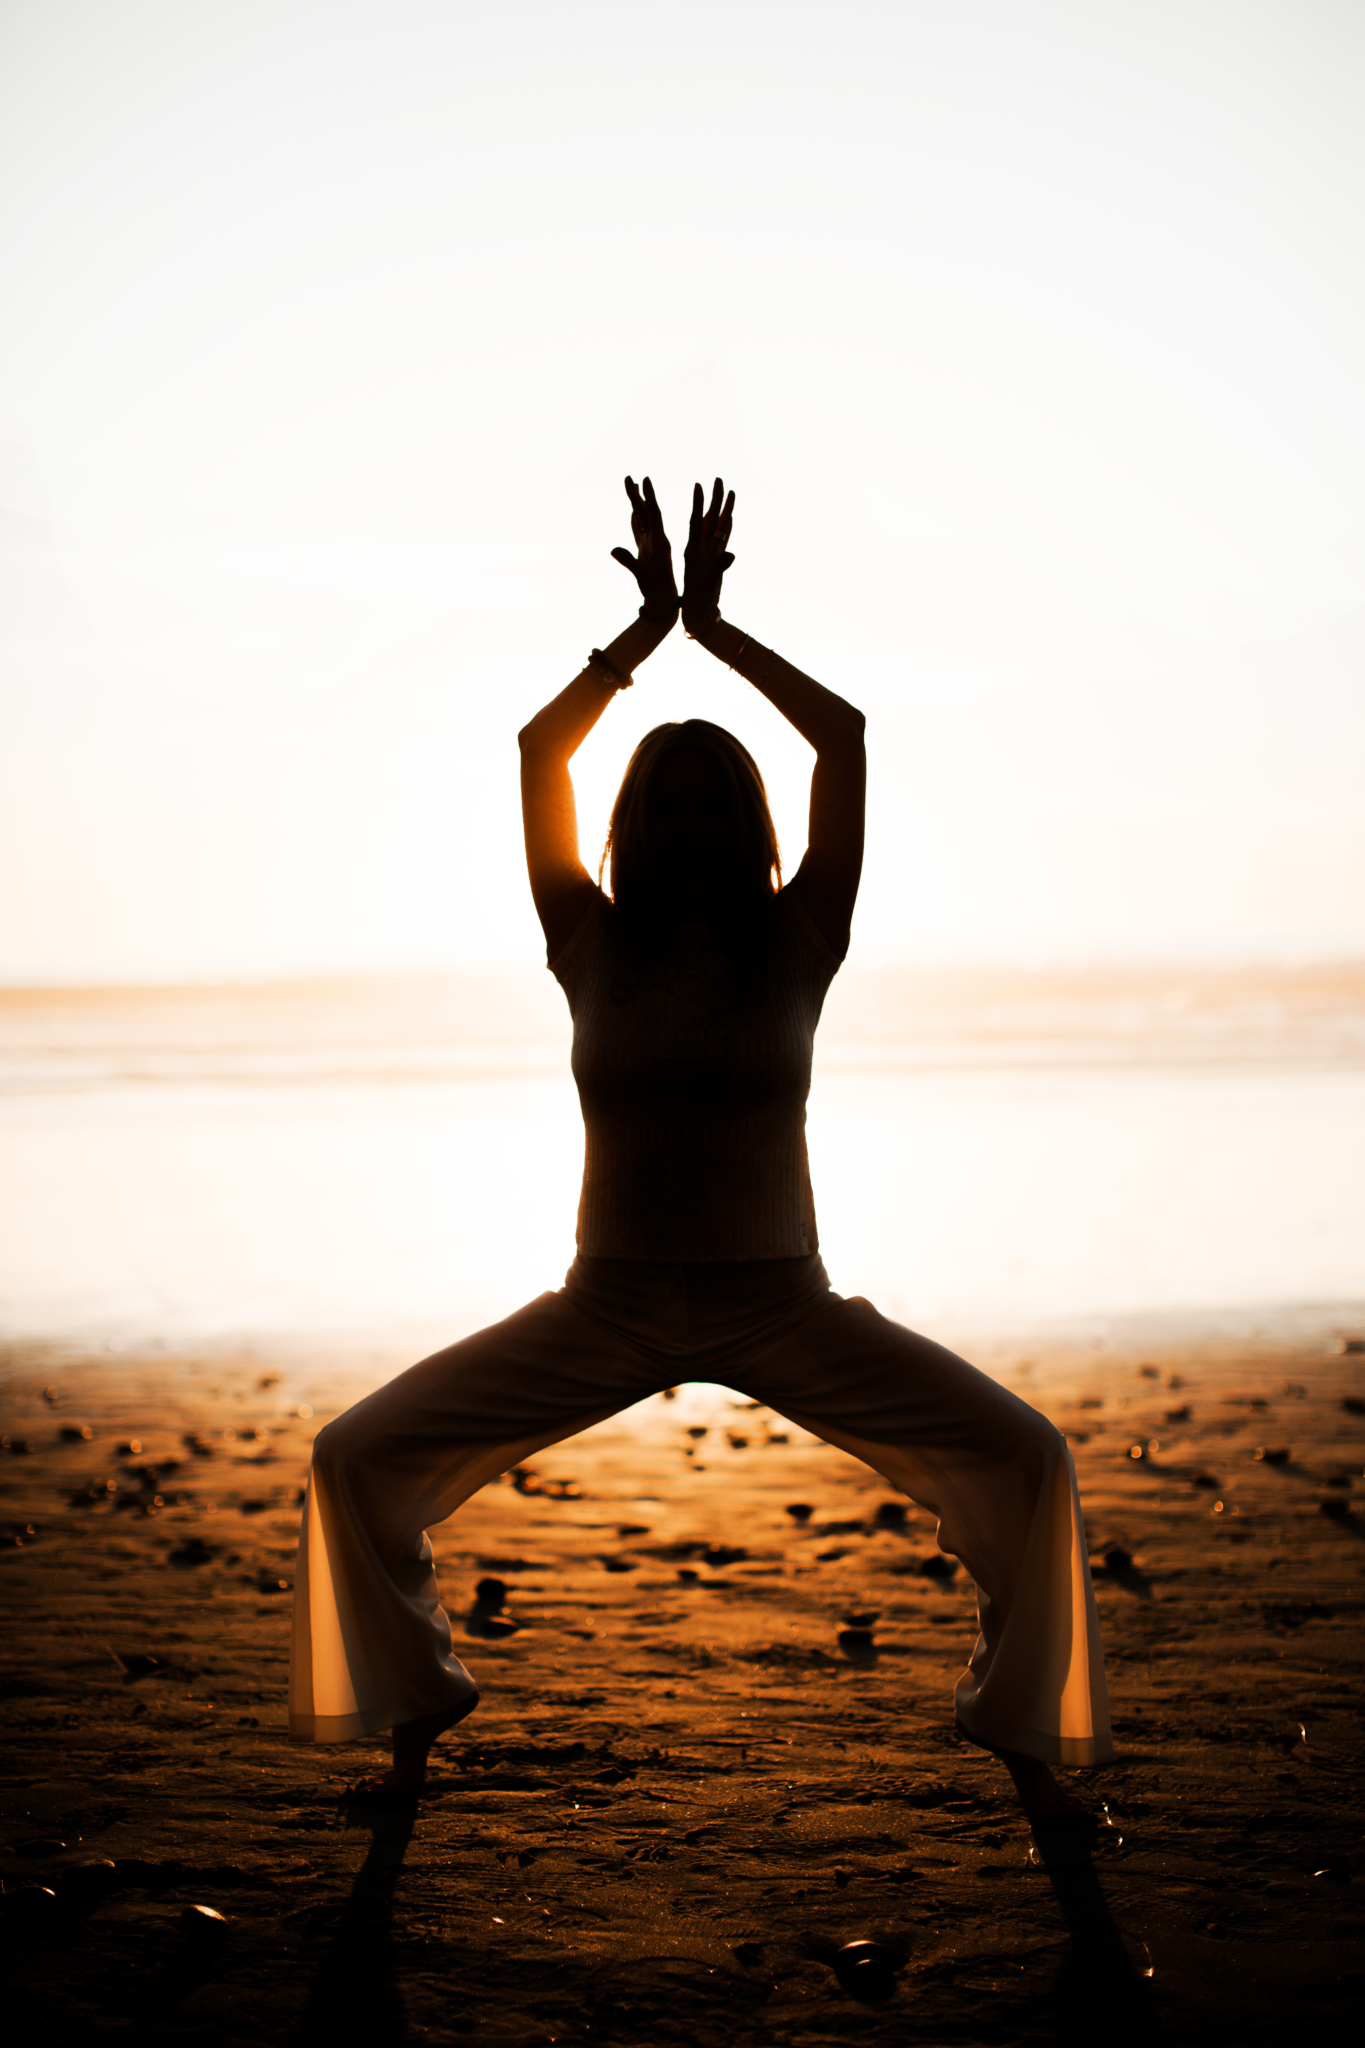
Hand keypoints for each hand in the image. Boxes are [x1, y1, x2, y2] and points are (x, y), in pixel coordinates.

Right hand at [610, 475, 678, 622]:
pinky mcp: (645, 551)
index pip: (654, 514)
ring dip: (636, 503)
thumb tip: (613, 549)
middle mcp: (656, 540)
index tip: (645, 479)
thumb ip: (629, 562)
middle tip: (629, 477)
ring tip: (631, 486)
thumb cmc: (657, 591)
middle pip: (646, 512)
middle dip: (638, 495)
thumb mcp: (643, 576)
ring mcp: (650, 545)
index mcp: (660, 542)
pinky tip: (633, 511)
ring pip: (642, 519)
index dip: (649, 496)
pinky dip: (635, 519)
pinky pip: (639, 531)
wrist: (664, 603)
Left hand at [681, 477, 734, 632]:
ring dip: (723, 508)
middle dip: (714, 498)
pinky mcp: (717, 559)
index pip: (695, 520)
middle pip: (709, 517)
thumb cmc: (698, 600)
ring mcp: (710, 552)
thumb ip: (719, 567)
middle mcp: (702, 547)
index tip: (698, 485)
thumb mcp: (706, 582)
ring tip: (729, 490)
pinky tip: (728, 515)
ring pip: (718, 525)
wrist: (698, 612)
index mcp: (693, 549)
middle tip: (718, 478)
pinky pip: (722, 539)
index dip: (697, 503)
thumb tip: (731, 555)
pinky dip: (726, 526)